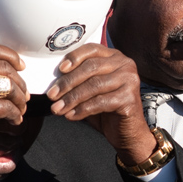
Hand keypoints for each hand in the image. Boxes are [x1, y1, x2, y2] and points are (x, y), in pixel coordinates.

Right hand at [0, 44, 27, 166]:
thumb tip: (7, 68)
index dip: (12, 56)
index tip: (21, 66)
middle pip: (5, 68)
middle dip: (20, 82)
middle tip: (24, 94)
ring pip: (10, 87)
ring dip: (20, 100)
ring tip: (20, 109)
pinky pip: (9, 107)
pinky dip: (16, 115)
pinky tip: (14, 120)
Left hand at [46, 44, 156, 165]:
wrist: (126, 132)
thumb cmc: (106, 109)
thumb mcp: (90, 90)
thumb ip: (78, 80)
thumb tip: (53, 81)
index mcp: (114, 57)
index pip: (92, 49)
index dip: (74, 57)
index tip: (59, 70)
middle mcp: (125, 65)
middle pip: (91, 68)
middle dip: (68, 82)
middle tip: (52, 95)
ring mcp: (130, 81)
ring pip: (94, 85)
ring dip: (72, 98)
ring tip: (57, 108)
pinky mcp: (130, 98)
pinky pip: (100, 102)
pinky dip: (82, 109)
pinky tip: (71, 116)